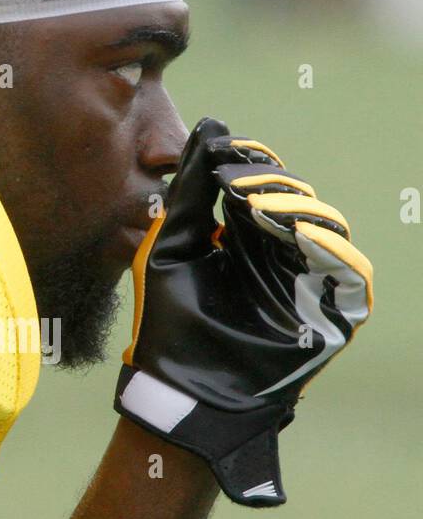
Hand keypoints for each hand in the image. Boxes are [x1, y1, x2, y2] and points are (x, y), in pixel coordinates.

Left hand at [114, 117, 372, 505]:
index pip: (263, 187)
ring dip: (296, 208)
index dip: (252, 166)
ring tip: (258, 208)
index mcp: (243, 239)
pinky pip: (349, 270)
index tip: (227, 154)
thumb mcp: (170, 247)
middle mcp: (279, 255)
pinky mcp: (332, 312)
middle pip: (297, 199)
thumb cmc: (168, 323)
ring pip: (326, 226)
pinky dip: (330, 247)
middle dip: (269, 184)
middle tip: (236, 185)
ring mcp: (308, 282)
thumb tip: (209, 130)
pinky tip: (297, 233)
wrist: (181, 388)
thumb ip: (190, 193)